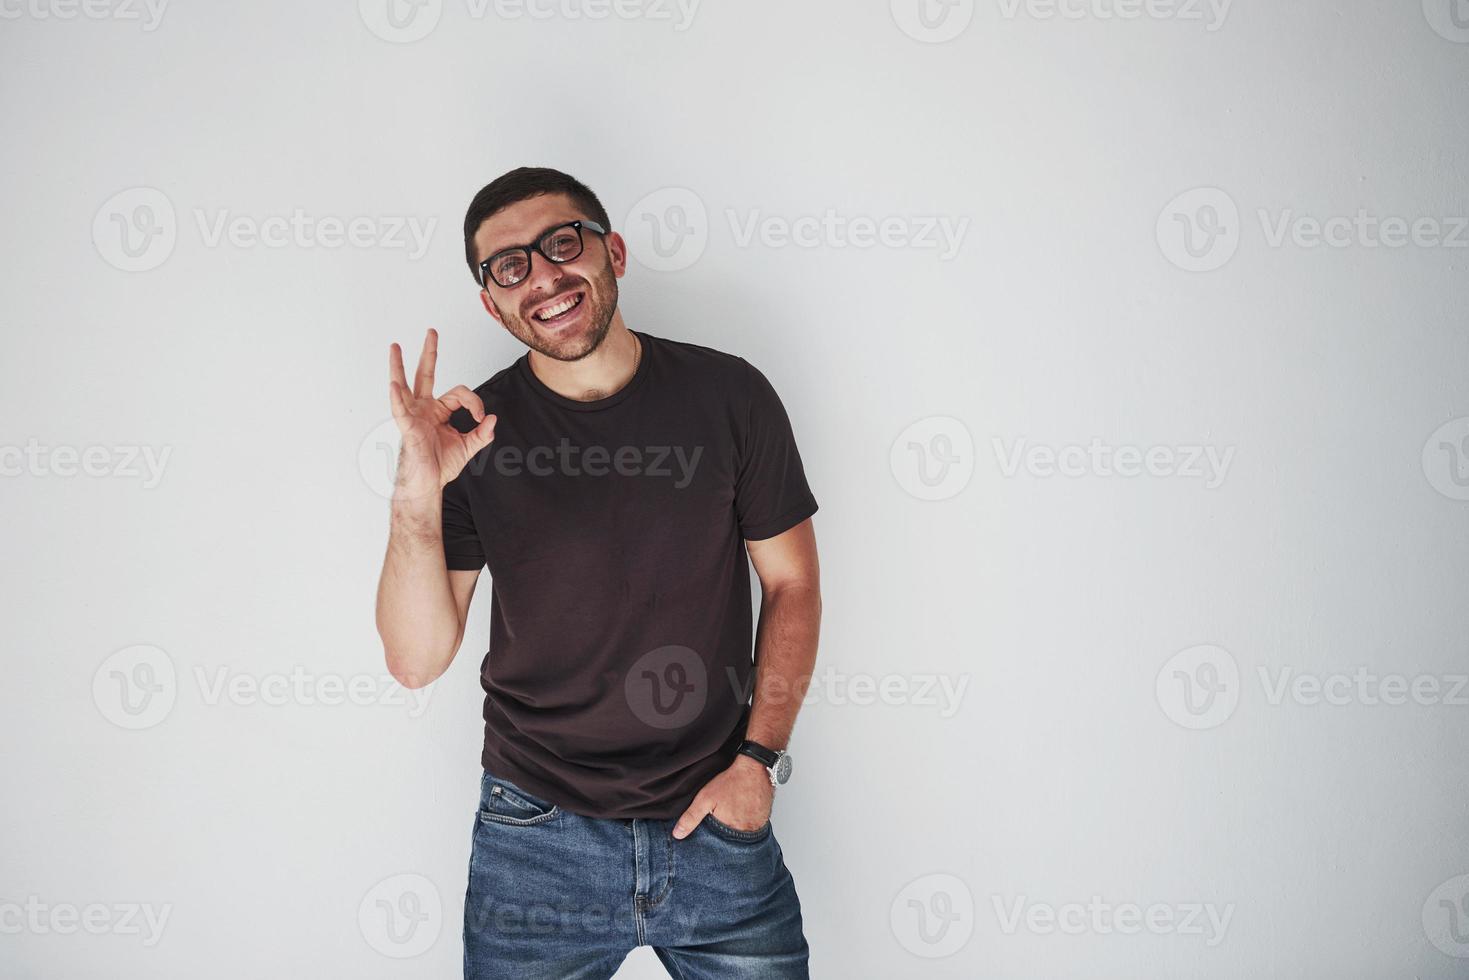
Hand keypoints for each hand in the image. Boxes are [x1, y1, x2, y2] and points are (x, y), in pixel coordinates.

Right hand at [388, 328, 496, 497]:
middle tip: (432, 331)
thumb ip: (482, 433)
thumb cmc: (441, 465)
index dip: (475, 402)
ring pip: (404, 386)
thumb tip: (493, 418)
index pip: (460, 393)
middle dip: (429, 353)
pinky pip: (400, 411)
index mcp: (438, 410)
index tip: (482, 418)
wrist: (429, 484)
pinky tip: (394, 385)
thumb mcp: (468, 446)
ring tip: (395, 347)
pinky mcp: (407, 428)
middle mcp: (423, 408)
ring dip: (398, 367)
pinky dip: (397, 399)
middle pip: (425, 374)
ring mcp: (413, 416)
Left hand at [671, 754, 772, 838]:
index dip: (715, 840)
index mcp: (732, 830)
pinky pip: (756, 825)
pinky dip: (749, 821)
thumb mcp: (705, 798)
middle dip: (727, 834)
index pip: (721, 845)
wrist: (755, 767)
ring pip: (745, 834)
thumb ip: (691, 817)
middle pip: (734, 841)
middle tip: (725, 818)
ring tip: (735, 814)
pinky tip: (744, 811)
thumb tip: (678, 834)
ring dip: (739, 828)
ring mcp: (759, 824)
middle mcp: (748, 830)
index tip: (714, 828)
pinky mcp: (766, 817)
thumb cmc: (731, 781)